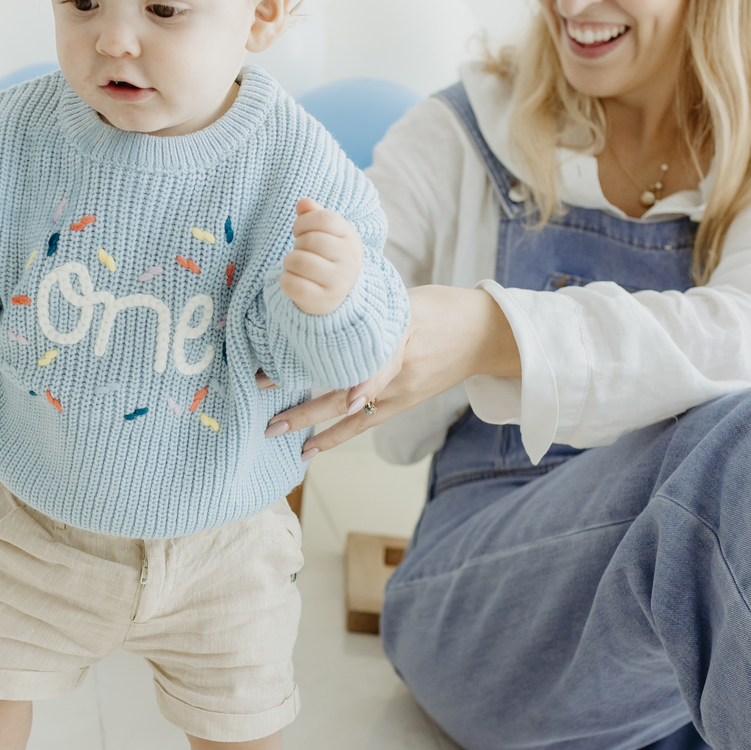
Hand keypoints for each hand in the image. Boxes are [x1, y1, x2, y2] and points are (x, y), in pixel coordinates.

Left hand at [263, 285, 519, 459]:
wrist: (484, 337)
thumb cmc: (445, 310)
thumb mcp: (413, 300)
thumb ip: (375, 307)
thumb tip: (329, 300)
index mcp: (404, 338)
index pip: (377, 361)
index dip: (359, 380)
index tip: (331, 388)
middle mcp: (399, 372)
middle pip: (346, 389)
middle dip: (305, 402)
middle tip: (266, 400)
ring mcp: (398, 393)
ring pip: (347, 411)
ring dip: (309, 420)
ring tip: (274, 429)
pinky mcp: (400, 404)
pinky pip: (363, 424)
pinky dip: (335, 436)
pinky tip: (309, 449)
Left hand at [279, 198, 363, 314]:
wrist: (338, 296)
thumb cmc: (328, 257)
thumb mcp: (328, 234)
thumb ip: (315, 215)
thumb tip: (303, 203)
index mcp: (351, 238)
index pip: (325, 219)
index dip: (304, 222)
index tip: (299, 230)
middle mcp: (349, 260)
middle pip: (311, 240)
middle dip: (297, 244)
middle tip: (300, 251)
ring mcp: (338, 282)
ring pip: (301, 262)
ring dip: (289, 261)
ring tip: (295, 265)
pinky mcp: (322, 301)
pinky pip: (293, 285)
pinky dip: (285, 280)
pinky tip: (292, 279)